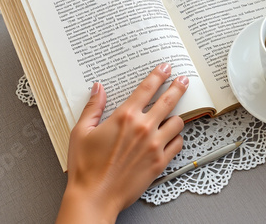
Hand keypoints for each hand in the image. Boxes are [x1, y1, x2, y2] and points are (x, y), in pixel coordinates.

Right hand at [56, 63, 188, 222]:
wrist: (94, 198)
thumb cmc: (86, 167)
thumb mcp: (81, 132)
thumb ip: (92, 107)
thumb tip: (98, 88)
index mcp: (124, 117)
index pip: (147, 88)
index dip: (158, 75)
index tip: (165, 68)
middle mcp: (143, 128)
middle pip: (169, 100)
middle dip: (178, 87)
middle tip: (184, 80)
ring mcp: (154, 145)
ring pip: (178, 122)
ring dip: (177, 115)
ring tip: (175, 113)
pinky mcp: (160, 162)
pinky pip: (178, 144)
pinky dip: (177, 138)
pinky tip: (172, 137)